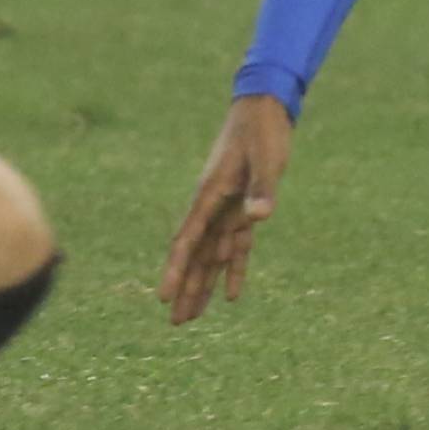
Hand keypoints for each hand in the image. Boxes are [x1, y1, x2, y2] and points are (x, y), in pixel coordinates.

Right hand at [158, 94, 293, 325]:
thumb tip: (258, 216)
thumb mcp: (265, 158)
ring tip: (192, 316)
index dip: (176, 269)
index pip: (188, 239)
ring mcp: (227, 206)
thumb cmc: (262, 130)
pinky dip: (234, 269)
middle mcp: (213, 204)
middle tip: (175, 323)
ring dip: (204, 284)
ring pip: (212, 254)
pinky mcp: (244, 206)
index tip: (163, 296)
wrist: (265, 106)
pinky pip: (235, 245)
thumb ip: (262, 188)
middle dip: (185, 287)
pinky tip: (231, 295)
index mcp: (210, 193)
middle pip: (196, 254)